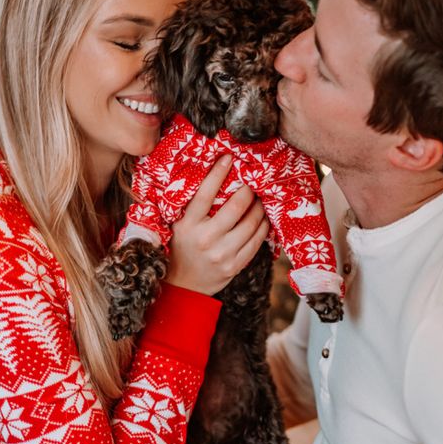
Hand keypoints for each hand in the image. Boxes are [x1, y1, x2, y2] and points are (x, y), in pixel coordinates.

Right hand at [166, 154, 269, 295]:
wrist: (183, 285)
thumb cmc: (182, 247)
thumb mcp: (179, 225)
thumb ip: (191, 206)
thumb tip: (211, 174)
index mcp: (188, 225)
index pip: (205, 194)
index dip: (218, 173)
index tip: (229, 158)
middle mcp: (205, 239)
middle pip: (236, 207)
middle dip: (248, 189)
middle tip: (252, 181)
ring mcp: (222, 254)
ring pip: (251, 223)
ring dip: (260, 207)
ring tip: (260, 198)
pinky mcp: (235, 265)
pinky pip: (256, 241)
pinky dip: (263, 226)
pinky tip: (263, 218)